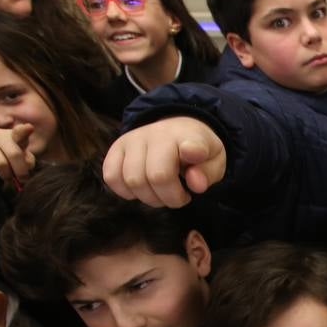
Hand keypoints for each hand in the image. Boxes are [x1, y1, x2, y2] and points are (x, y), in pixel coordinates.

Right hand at [102, 116, 225, 207]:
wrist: (176, 129)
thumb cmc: (197, 150)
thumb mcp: (214, 161)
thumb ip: (208, 173)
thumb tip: (195, 185)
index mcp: (189, 136)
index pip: (191, 144)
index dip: (192, 151)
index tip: (193, 154)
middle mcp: (157, 134)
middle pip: (157, 176)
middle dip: (170, 198)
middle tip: (179, 197)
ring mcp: (133, 139)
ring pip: (132, 180)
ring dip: (149, 198)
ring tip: (162, 193)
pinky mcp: (116, 147)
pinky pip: (111, 177)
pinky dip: (125, 191)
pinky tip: (141, 189)